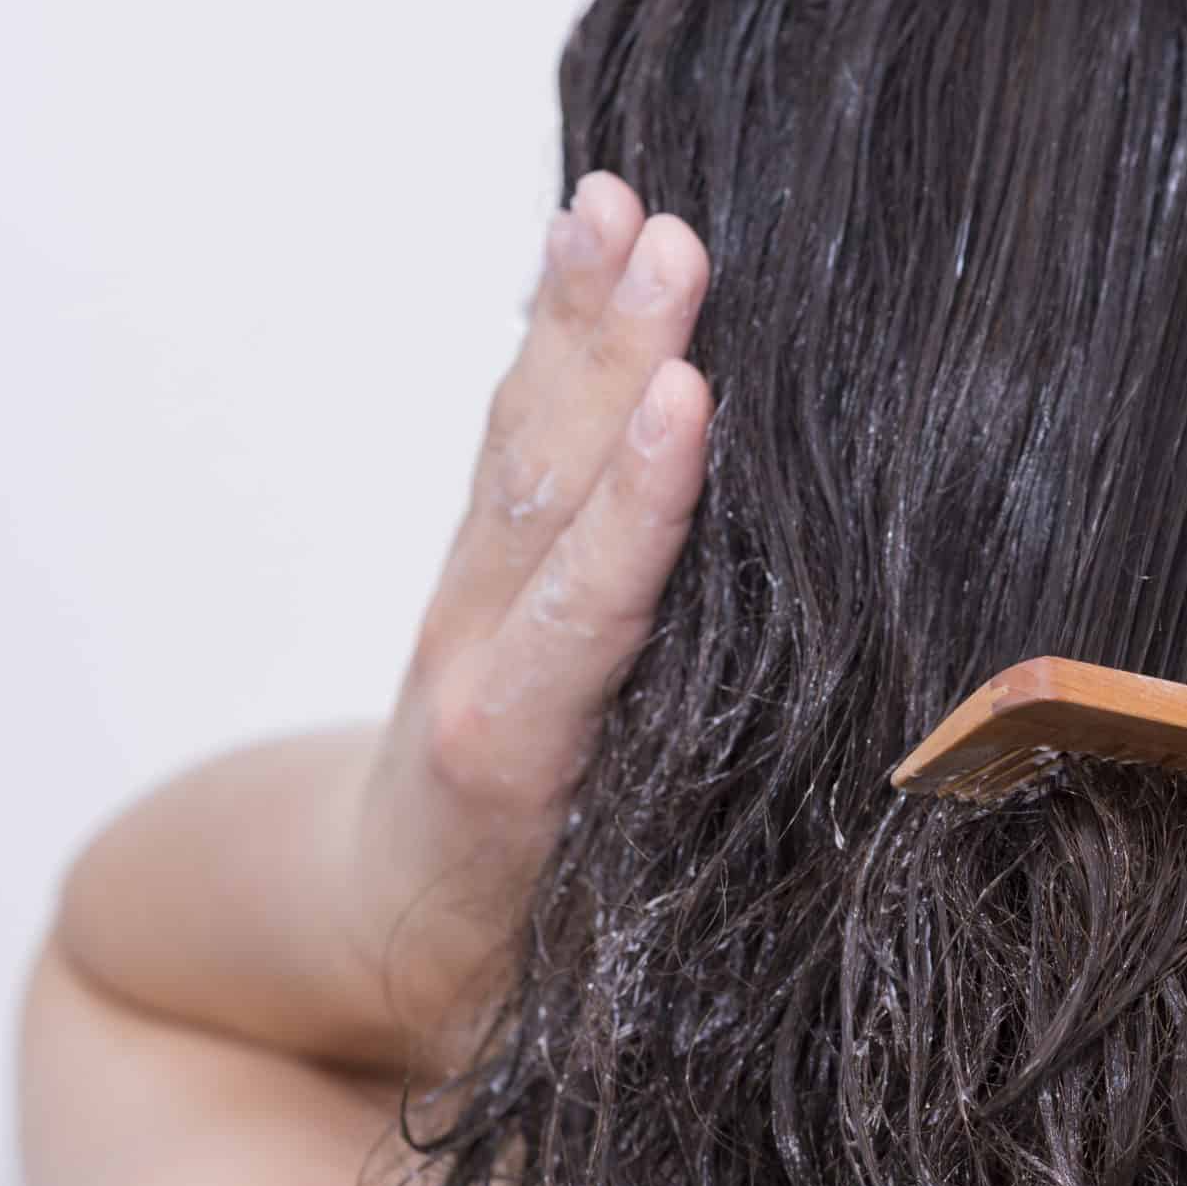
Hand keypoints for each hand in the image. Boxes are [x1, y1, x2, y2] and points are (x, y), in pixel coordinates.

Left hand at [352, 174, 712, 1018]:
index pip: (580, 617)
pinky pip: (516, 445)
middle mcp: (480, 658)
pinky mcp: (488, 571)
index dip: (633, 513)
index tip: (686, 404)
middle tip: (675, 240)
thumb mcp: (560, 981)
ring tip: (620, 205)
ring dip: (576, 321)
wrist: (360, 939)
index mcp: (508, 764)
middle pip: (547, 491)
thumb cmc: (489, 971)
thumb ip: (658, 917)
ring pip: (525, 445)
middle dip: (611, 361)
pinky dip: (553, 347)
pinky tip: (584, 263)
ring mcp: (476, 602)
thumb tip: (826, 888)